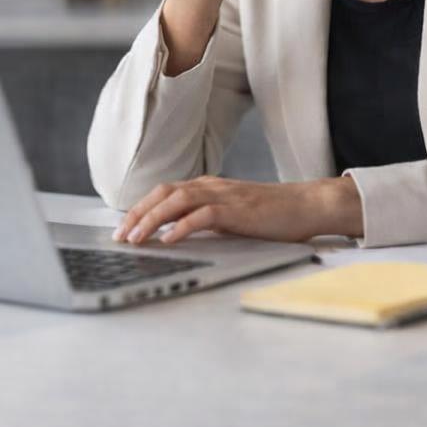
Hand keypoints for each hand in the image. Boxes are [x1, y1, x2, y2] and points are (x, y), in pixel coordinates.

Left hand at [111, 174, 362, 245]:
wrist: (307, 205)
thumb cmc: (273, 214)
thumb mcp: (232, 215)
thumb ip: (207, 218)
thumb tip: (178, 233)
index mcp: (207, 186)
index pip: (164, 192)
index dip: (140, 208)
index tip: (122, 228)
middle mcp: (210, 186)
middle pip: (163, 194)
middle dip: (137, 214)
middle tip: (119, 236)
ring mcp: (223, 196)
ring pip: (177, 202)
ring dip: (152, 220)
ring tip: (135, 239)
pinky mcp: (237, 210)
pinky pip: (202, 216)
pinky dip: (182, 227)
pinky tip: (169, 240)